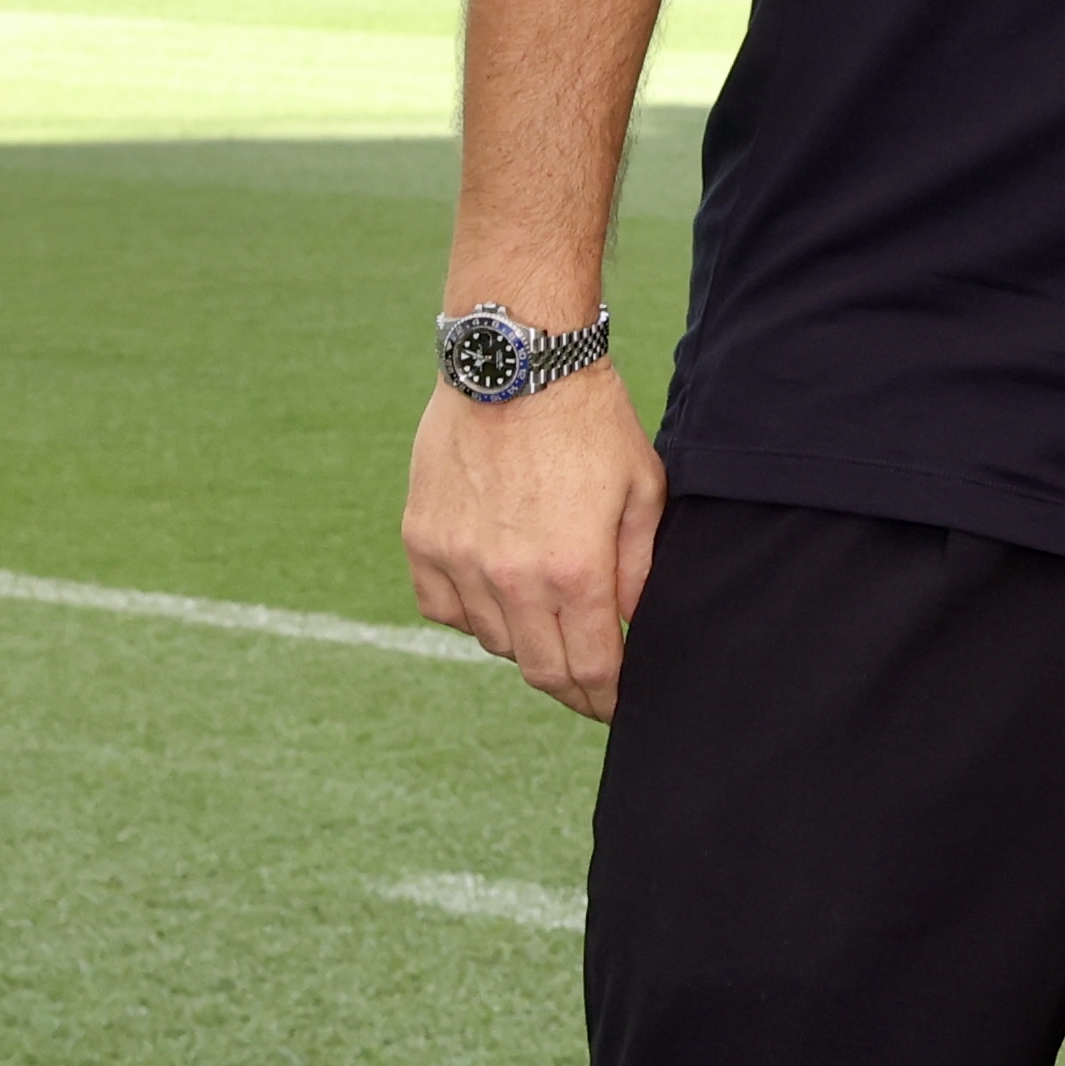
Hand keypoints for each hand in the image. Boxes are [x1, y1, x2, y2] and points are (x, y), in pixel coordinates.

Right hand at [403, 368, 666, 721]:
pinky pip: (443, 607)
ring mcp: (459, 561)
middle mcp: (511, 578)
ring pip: (492, 639)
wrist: (518, 362)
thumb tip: (632, 625)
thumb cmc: (590, 421)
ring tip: (547, 616)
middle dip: (571, 687)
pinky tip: (496, 589)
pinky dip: (471, 610)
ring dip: (523, 640)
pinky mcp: (422, 540)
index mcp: (575, 571)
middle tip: (588, 685)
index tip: (616, 703)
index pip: (589, 670)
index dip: (607, 698)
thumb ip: (639, 568)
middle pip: (539, 669)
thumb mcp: (643, 490)